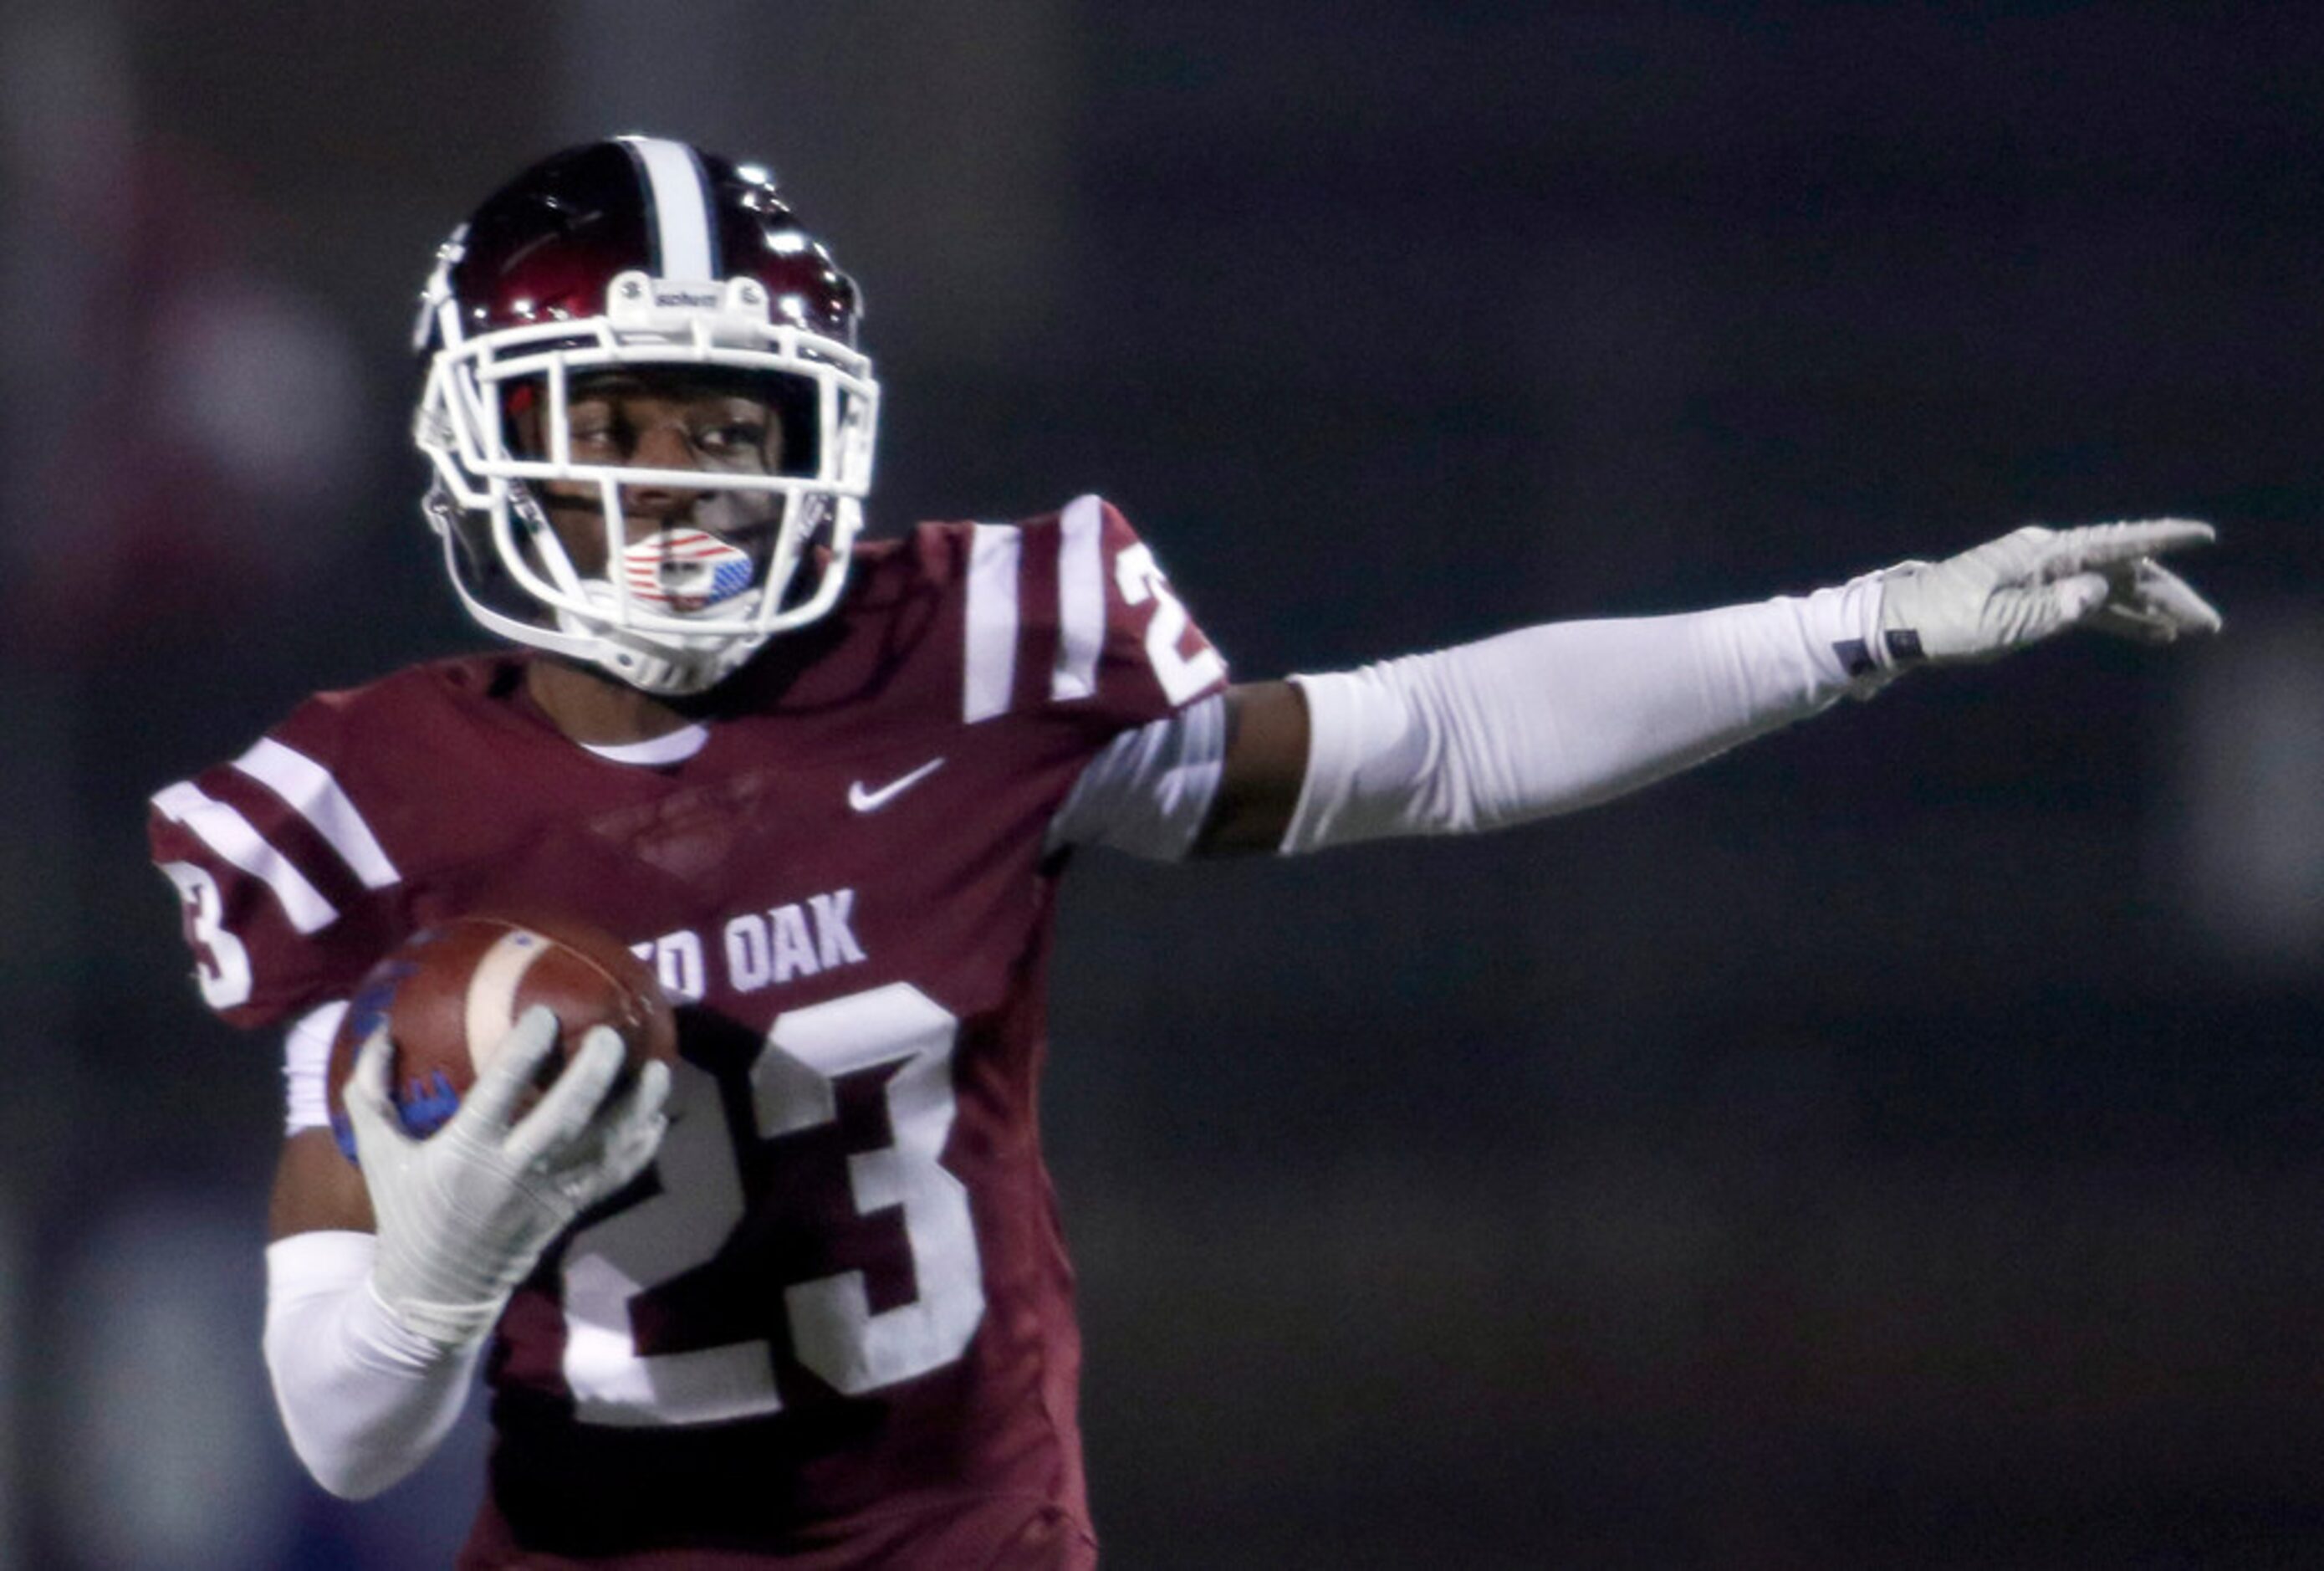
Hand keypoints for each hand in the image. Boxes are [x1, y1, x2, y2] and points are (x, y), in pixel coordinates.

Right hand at [344, 1006, 670, 1347]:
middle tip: (612, 1033)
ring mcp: (549, 1194)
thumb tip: (382, 1030)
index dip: (526, 1050)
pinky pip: (616, 1176)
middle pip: (567, 1116)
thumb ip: (370, 1092)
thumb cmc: (407, 1212)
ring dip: (637, 1106)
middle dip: (595, 1072)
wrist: (435, 1292)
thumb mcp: (377, 1153)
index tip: (545, 1014)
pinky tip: (656, 1116)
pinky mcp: (571, 1211)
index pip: (501, 1091)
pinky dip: (641, 1146)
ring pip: (605, 1146)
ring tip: (658, 1067)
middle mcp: (514, 1172)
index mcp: (464, 1154)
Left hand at [1876, 520, 2220, 665]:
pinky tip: (2148, 632)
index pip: (2113, 543)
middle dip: (2167, 593)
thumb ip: (2051, 608)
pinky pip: (2087, 603)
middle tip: (2208, 623)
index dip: (2161, 540)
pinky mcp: (2034, 596)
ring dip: (2149, 608)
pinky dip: (2117, 617)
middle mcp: (2049, 557)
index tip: (2202, 535)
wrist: (1897, 625)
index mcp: (2042, 554)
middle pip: (2121, 569)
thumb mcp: (1997, 622)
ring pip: (2109, 587)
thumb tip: (2097, 590)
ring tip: (2189, 631)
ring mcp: (2043, 575)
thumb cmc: (1941, 623)